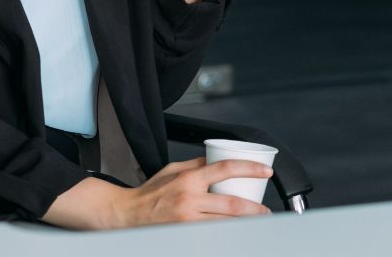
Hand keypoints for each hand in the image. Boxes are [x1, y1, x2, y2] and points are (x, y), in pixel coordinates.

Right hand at [118, 157, 272, 225]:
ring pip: (224, 222)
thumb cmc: (149, 192)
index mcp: (189, 179)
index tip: (266, 171)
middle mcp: (189, 199)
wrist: (126, 214)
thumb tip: (220, 158)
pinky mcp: (183, 233)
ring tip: (256, 221)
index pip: (226, 168)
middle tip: (265, 209)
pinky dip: (225, 232)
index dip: (250, 168)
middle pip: (231, 204)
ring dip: (244, 223)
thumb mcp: (173, 170)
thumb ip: (198, 164)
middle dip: (254, 208)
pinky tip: (235, 231)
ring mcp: (186, 219)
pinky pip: (210, 233)